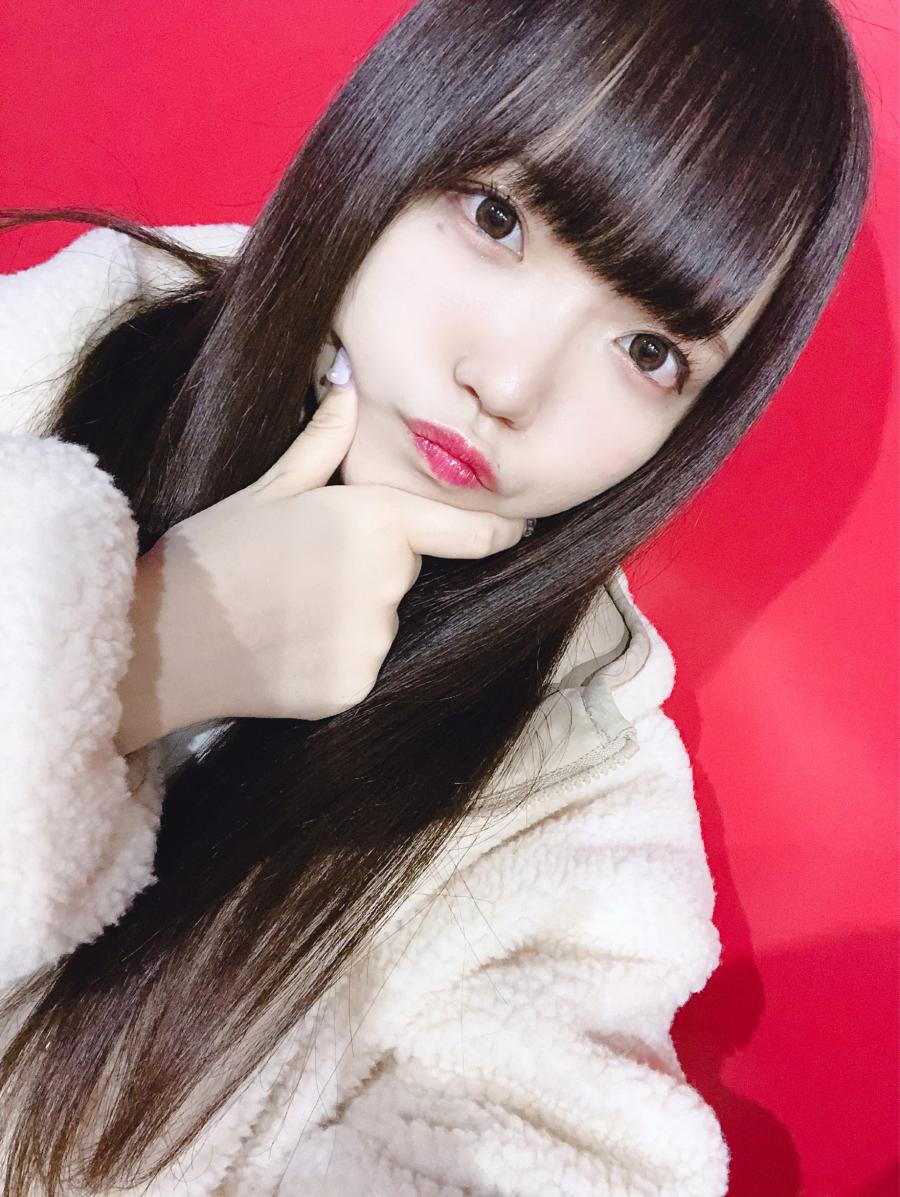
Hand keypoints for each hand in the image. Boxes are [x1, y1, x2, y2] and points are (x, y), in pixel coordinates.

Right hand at [142, 377, 526, 727]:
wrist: (162, 641)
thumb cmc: (211, 552)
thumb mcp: (266, 489)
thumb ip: (322, 446)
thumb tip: (348, 389)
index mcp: (373, 521)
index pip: (466, 530)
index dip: (497, 531)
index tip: (517, 530)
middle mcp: (387, 582)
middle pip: (404, 569)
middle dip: (374, 565)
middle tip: (308, 568)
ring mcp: (373, 641)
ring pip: (383, 620)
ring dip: (354, 614)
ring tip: (288, 610)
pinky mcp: (353, 687)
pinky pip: (362, 664)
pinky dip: (335, 657)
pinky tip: (287, 648)